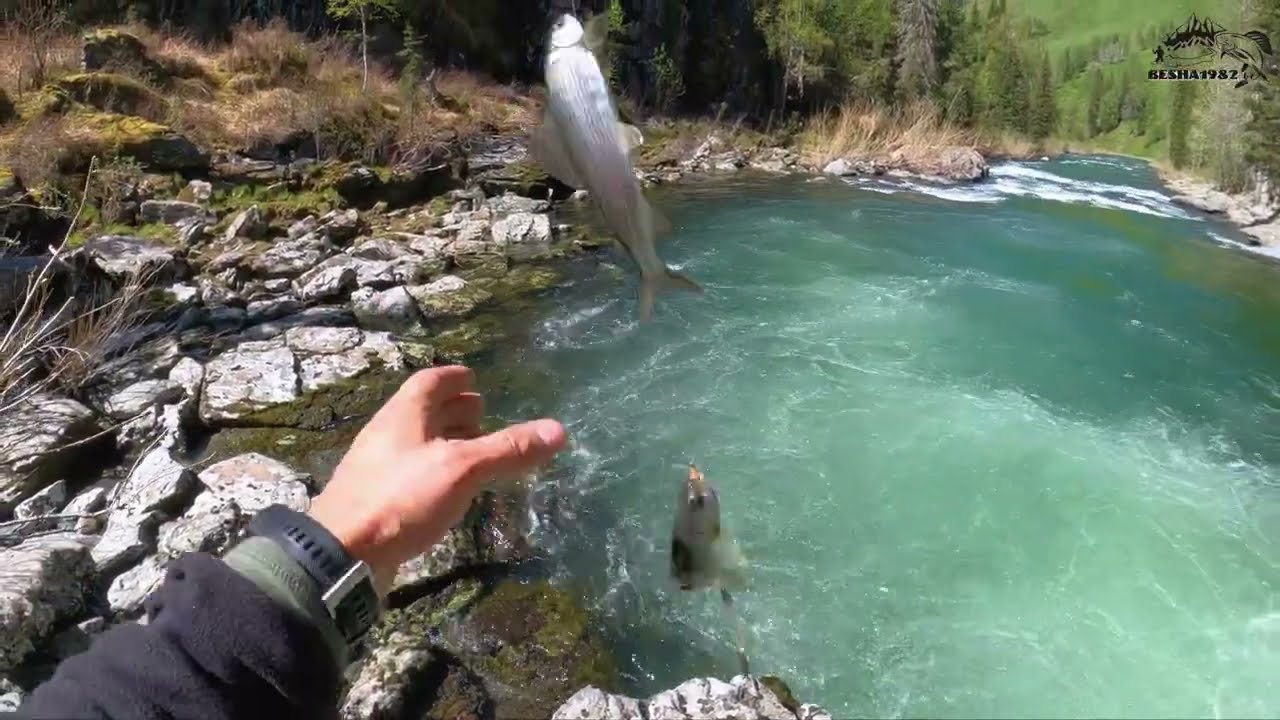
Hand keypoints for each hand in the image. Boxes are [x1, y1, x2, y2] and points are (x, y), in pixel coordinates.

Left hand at [307, 365, 566, 594]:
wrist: (342, 554)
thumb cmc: (402, 498)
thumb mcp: (463, 470)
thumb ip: (508, 449)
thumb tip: (559, 430)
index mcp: (403, 415)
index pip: (429, 382)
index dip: (453, 378)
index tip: (474, 379)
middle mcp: (386, 434)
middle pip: (421, 411)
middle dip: (452, 409)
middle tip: (481, 415)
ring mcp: (376, 468)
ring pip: (415, 443)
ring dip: (443, 441)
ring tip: (472, 452)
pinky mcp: (374, 499)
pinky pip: (409, 472)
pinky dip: (433, 470)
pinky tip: (447, 489)